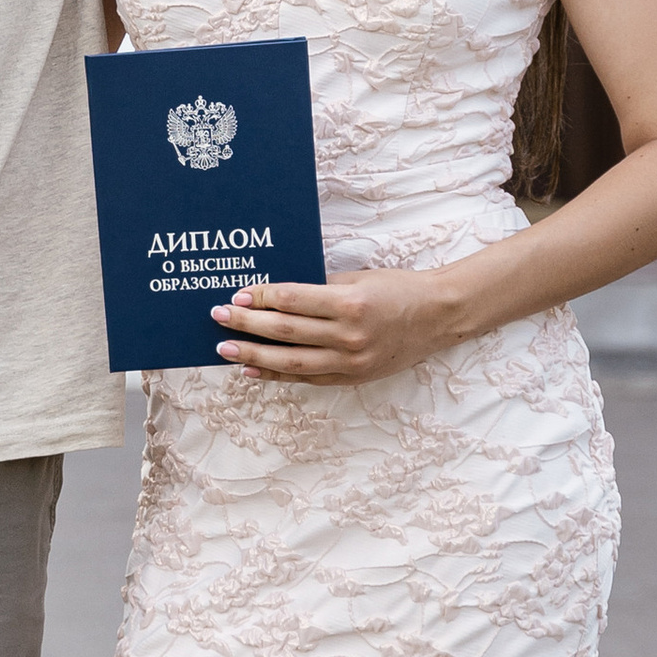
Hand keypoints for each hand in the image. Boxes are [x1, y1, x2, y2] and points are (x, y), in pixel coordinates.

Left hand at [213, 269, 461, 385]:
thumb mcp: (358, 278)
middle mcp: (348, 336)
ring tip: (225, 348)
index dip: (261, 297)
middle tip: (218, 316)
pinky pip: (307, 377)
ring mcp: (350, 362)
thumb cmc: (398, 290)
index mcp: (350, 303)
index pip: (293, 300)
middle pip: (285, 331)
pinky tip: (253, 370)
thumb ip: (320, 287)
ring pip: (291, 362)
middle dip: (247, 324)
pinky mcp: (352, 378)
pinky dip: (277, 375)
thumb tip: (275, 293)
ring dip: (254, 355)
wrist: (437, 318)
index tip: (237, 294)